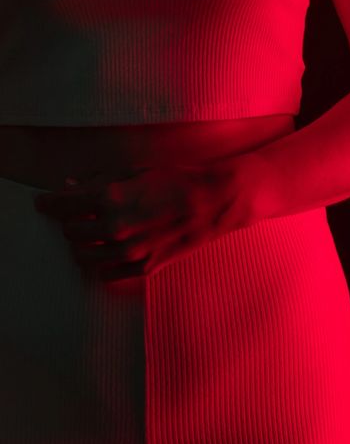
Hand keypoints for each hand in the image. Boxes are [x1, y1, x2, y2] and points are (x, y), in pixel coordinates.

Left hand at [32, 156, 256, 282]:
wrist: (212, 201)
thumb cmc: (177, 179)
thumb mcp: (136, 170)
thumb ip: (99, 180)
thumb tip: (71, 186)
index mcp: (111, 198)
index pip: (64, 204)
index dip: (48, 202)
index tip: (43, 201)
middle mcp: (115, 227)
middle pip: (70, 231)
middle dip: (68, 221)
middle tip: (76, 213)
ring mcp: (128, 251)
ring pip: (82, 257)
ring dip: (80, 244)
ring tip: (89, 233)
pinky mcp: (142, 267)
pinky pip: (104, 273)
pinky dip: (99, 263)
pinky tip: (106, 250)